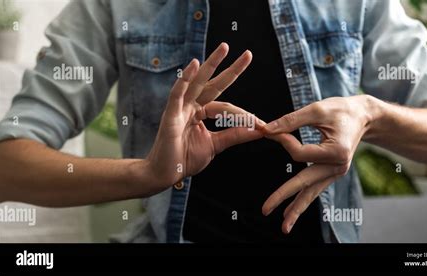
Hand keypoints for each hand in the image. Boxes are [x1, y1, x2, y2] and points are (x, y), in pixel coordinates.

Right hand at [144, 43, 262, 191]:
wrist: (165, 174)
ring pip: (197, 82)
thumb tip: (258, 129)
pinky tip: (194, 64)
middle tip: (248, 54)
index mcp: (201, 113)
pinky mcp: (170, 114)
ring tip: (225, 48)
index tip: (262, 125)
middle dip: (230, 68)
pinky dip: (185, 79)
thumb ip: (235, 135)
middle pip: (213, 83)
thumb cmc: (185, 159)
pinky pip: (178, 93)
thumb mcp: (216, 145)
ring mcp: (180, 108)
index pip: (226, 106)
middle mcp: (191, 106)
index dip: (244, 115)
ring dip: (211, 64)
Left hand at [261, 95, 372, 233]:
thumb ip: (290, 120)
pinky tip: (290, 212)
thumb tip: (266, 130)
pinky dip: (303, 200)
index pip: (300, 153)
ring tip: (283, 226)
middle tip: (265, 209)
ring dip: (296, 209)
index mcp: (337, 151)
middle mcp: (338, 166)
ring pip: (311, 193)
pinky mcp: (331, 173)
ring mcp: (335, 172)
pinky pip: (314, 189)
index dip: (282, 141)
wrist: (363, 116)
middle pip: (305, 184)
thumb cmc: (341, 110)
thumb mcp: (316, 109)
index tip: (271, 130)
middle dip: (284, 196)